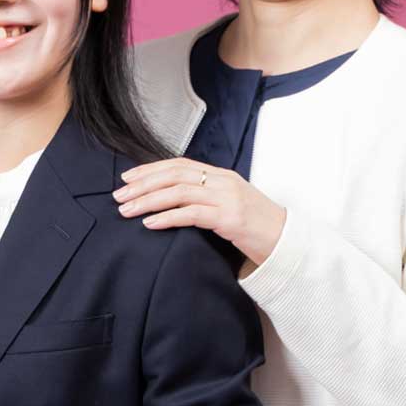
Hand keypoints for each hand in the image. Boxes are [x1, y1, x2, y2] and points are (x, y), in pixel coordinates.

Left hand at [114, 157, 286, 272]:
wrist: (286, 241)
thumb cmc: (255, 227)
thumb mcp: (229, 205)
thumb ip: (205, 198)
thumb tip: (172, 201)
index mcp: (221, 175)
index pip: (179, 164)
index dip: (150, 169)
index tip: (127, 178)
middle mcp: (222, 181)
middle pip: (174, 175)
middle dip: (142, 184)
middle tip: (119, 196)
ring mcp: (227, 198)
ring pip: (178, 192)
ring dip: (148, 201)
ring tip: (127, 211)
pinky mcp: (229, 218)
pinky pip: (191, 214)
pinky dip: (167, 217)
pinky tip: (149, 223)